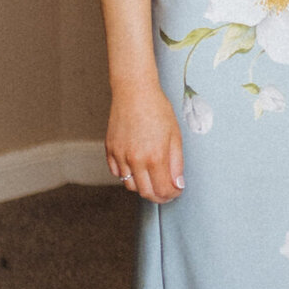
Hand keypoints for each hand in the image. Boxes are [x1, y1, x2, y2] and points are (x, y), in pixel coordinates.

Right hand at [106, 79, 185, 203]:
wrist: (134, 92)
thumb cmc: (157, 110)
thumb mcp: (175, 136)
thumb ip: (176, 163)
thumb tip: (178, 185)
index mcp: (155, 157)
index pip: (162, 190)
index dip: (171, 195)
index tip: (176, 192)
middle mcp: (135, 159)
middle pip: (145, 192)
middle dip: (158, 196)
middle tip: (166, 192)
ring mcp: (120, 155)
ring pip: (129, 185)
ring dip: (142, 187)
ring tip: (152, 179)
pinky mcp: (110, 150)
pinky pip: (116, 172)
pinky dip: (127, 175)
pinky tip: (137, 168)